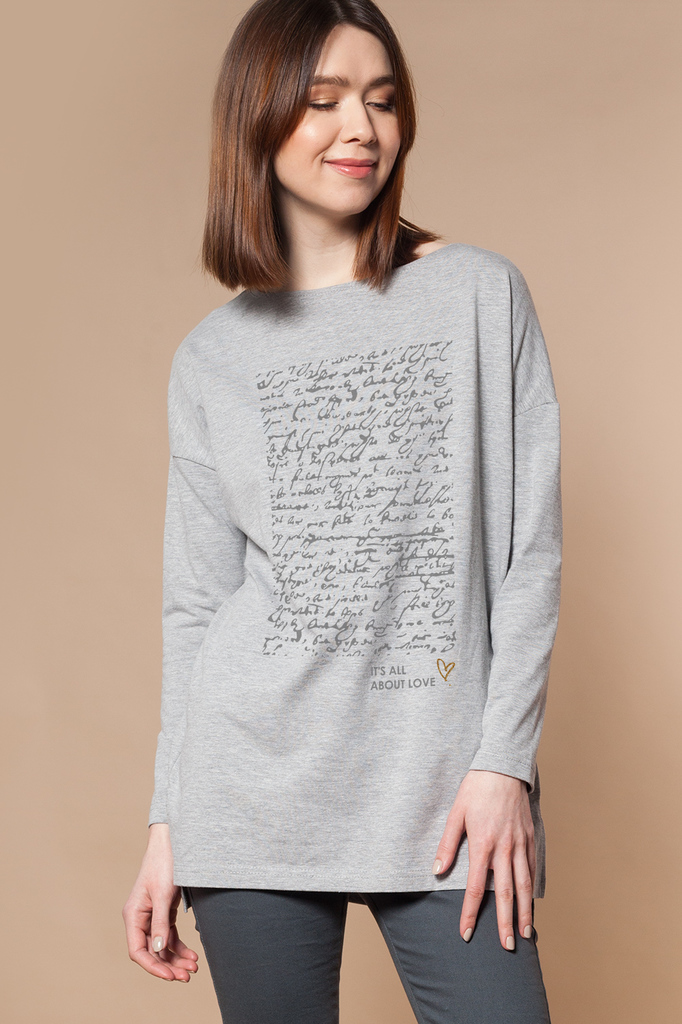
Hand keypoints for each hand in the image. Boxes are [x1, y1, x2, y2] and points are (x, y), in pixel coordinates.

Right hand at [122, 822, 199, 981]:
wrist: (173, 842)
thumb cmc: (165, 864)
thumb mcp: (164, 894)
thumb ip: (160, 922)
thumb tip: (157, 950)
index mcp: (133, 915)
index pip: (137, 950)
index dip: (153, 966)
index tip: (170, 976)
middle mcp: (139, 918)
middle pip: (151, 951)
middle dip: (169, 965)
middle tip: (188, 976)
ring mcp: (151, 916)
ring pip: (161, 946)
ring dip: (176, 959)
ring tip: (193, 968)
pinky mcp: (163, 912)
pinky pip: (169, 936)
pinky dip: (179, 946)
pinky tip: (192, 955)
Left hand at [431, 769, 535, 950]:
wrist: (502, 767)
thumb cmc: (475, 789)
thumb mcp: (455, 813)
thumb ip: (447, 845)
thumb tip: (438, 871)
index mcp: (483, 844)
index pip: (477, 888)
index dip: (471, 913)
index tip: (467, 933)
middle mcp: (505, 848)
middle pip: (506, 893)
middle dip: (506, 922)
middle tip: (507, 946)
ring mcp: (520, 843)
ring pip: (525, 884)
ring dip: (525, 911)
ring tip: (526, 933)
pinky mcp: (530, 836)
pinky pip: (533, 867)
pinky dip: (533, 887)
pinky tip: (531, 901)